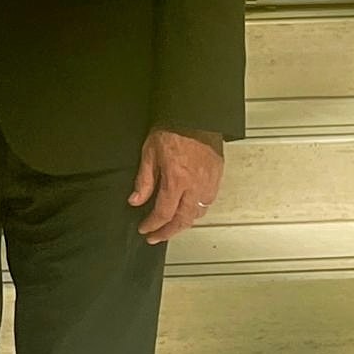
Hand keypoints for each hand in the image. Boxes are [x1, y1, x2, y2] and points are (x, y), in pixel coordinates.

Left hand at [129, 126, 225, 244]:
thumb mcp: (149, 153)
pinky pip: (208, 202)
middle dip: (168, 232)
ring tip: (170, 226)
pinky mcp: (217, 177)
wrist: (196, 116)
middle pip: (183, 220)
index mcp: (177, 181)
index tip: (144, 229)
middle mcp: (195, 187)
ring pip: (198, 213)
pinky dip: (197, 211)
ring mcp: (209, 183)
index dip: (153, 225)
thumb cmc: (172, 130)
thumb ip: (144, 181)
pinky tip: (188, 210)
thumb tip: (135, 200)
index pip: (164, 213)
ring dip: (183, 223)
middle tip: (156, 237)